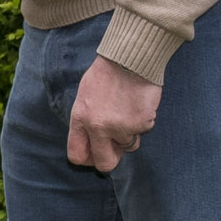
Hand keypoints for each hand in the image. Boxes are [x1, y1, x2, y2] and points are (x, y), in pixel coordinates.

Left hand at [67, 54, 166, 173]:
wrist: (130, 57)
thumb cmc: (107, 73)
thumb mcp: (85, 96)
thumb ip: (86, 121)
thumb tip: (93, 143)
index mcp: (80, 118)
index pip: (77, 154)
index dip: (88, 159)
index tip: (96, 155)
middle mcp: (98, 127)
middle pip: (105, 163)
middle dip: (112, 158)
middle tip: (117, 147)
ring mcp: (121, 127)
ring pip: (129, 145)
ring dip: (130, 133)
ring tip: (129, 109)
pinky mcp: (141, 123)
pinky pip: (144, 131)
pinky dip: (143, 120)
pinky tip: (139, 103)